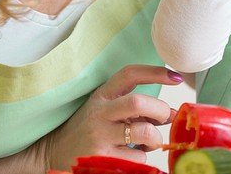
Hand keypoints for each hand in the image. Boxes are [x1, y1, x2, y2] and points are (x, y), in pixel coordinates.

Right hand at [39, 65, 182, 169]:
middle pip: (138, 102)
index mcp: (102, 96)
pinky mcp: (102, 158)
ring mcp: (99, 136)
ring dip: (155, 138)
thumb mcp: (106, 110)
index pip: (129, 74)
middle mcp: (100, 113)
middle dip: (160, 109)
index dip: (154, 72)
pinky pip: (138, 157)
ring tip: (148, 142)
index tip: (175, 77)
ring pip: (143, 132)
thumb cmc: (88, 131)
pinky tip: (131, 156)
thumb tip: (171, 114)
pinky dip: (143, 157)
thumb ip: (135, 109)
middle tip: (165, 118)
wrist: (55, 153)